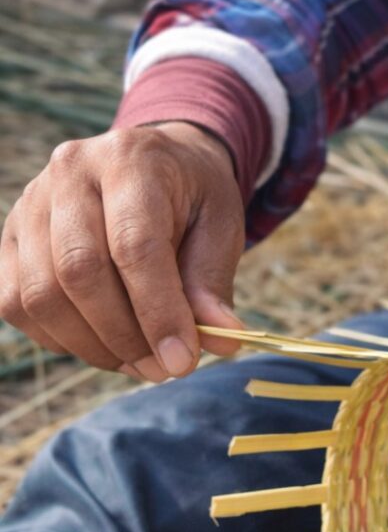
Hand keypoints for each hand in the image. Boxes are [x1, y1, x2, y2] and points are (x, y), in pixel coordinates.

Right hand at [0, 122, 245, 380]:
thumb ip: (213, 281)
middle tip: (163, 370)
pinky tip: (104, 345)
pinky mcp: (10, 237)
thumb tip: (222, 338)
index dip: (158, 312)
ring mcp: (30, 204)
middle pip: (79, 272)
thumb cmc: (192, 197)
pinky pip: (17, 303)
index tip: (183, 360)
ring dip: (93, 345)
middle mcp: (70, 174)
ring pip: (41, 295)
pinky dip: (60, 339)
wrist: (154, 162)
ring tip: (140, 362)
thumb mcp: (221, 226)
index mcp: (131, 161)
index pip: (135, 246)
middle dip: (125, 336)